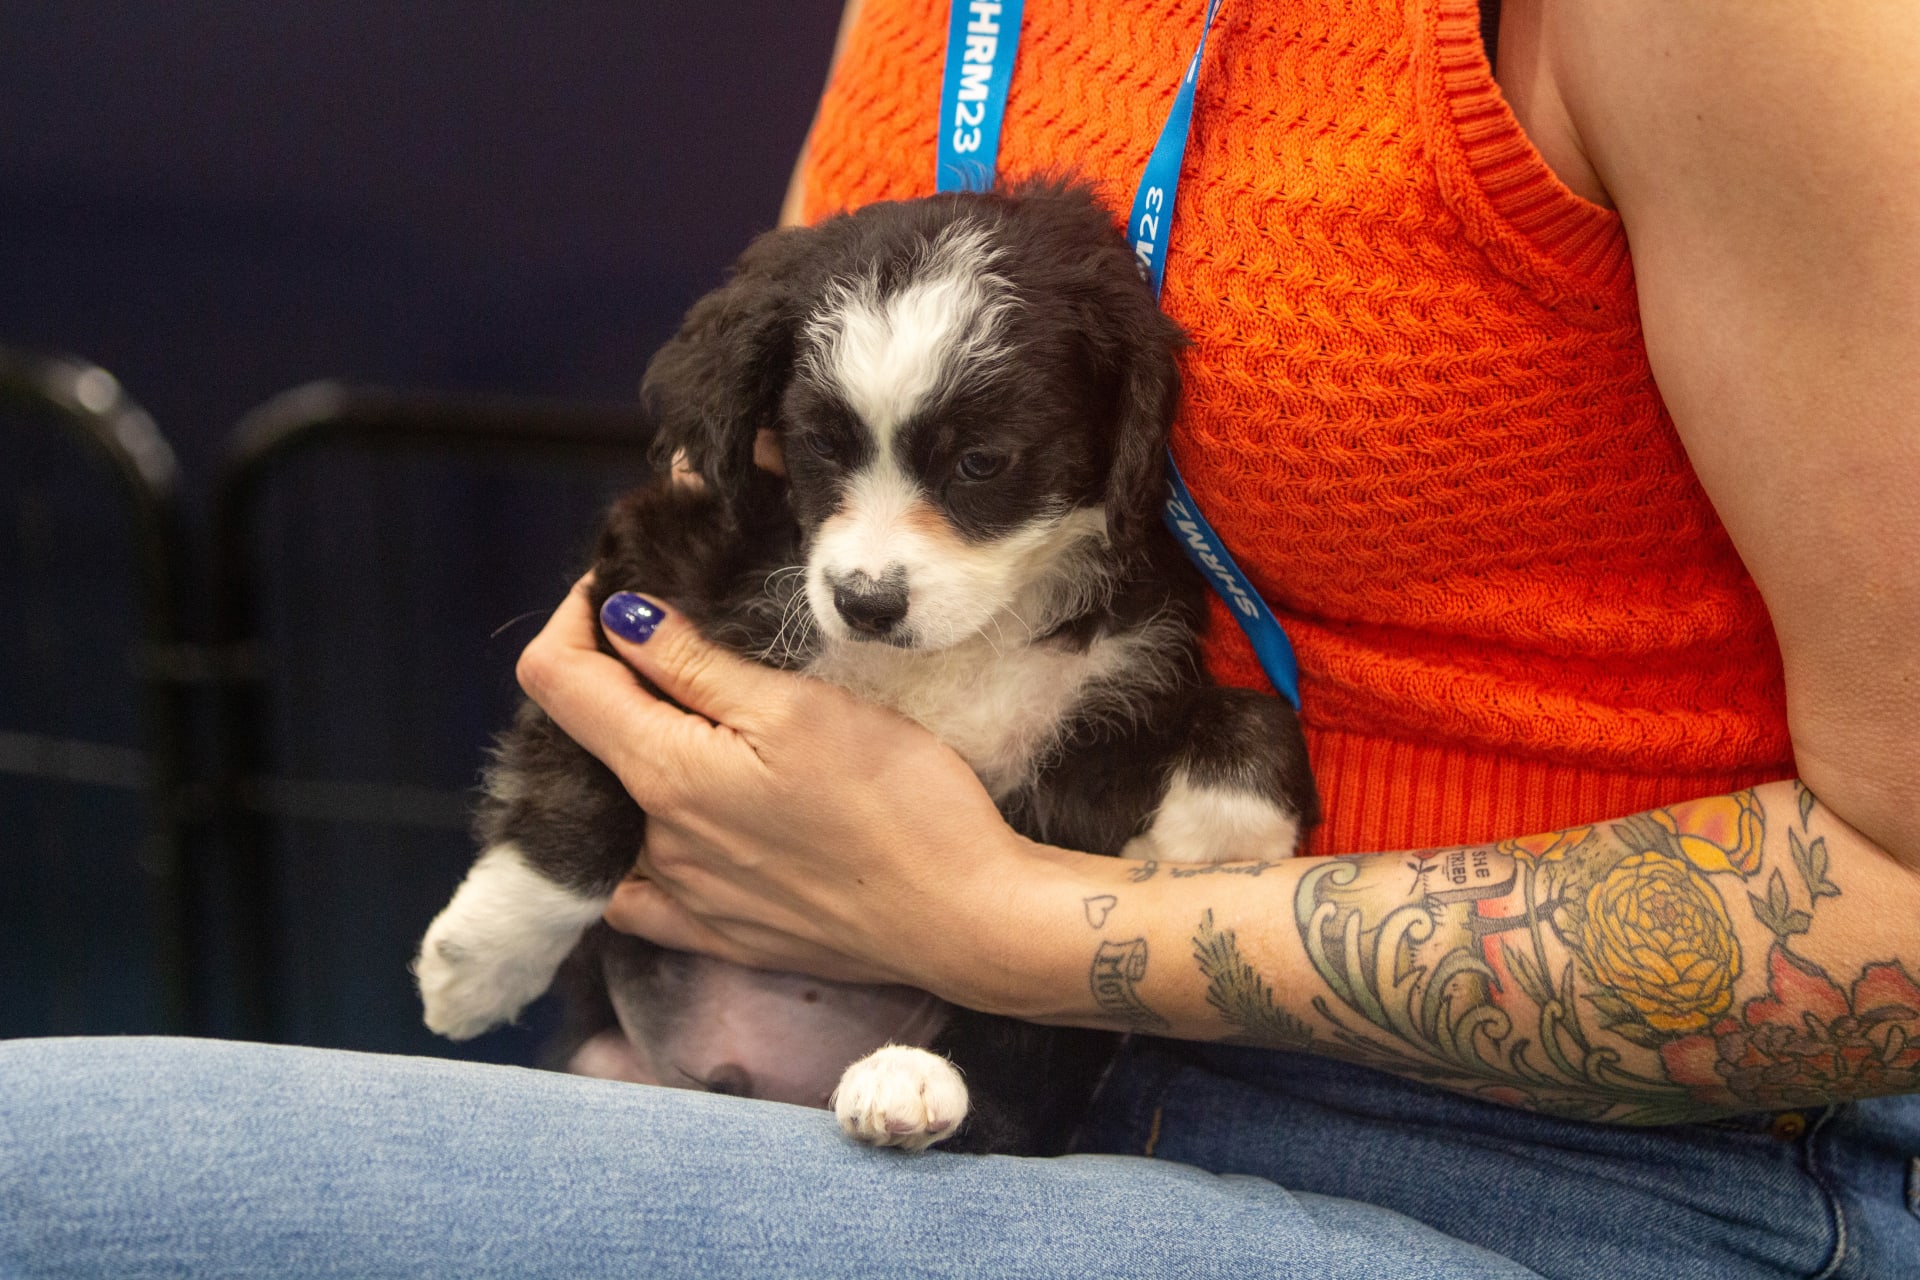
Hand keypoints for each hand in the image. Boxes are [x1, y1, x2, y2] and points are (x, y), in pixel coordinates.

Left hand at [513, 578, 1030, 992]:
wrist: (964, 917)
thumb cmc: (897, 799)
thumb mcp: (798, 706)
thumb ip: (694, 665)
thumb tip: (617, 619)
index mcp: (663, 771)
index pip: (558, 679)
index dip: (573, 619)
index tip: (618, 588)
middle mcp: (654, 841)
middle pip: (592, 739)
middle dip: (622, 681)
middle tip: (688, 644)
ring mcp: (685, 896)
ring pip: (624, 809)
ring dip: (651, 757)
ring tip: (718, 731)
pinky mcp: (723, 936)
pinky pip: (644, 897)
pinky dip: (646, 854)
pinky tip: (686, 833)